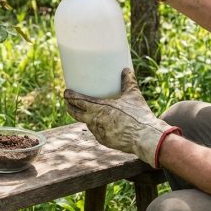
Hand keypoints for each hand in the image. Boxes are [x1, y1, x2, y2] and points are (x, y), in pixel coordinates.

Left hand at [64, 68, 180, 167]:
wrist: (145, 137)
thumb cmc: (139, 115)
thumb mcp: (133, 95)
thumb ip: (128, 82)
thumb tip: (126, 69)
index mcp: (99, 108)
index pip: (78, 101)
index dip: (70, 96)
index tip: (65, 93)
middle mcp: (95, 121)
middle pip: (76, 114)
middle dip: (70, 108)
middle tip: (68, 103)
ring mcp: (99, 133)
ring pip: (87, 123)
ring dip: (84, 117)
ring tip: (84, 112)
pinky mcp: (105, 141)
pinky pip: (97, 132)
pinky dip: (95, 126)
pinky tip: (98, 124)